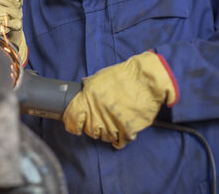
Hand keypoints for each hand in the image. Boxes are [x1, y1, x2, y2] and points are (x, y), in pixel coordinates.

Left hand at [62, 51, 178, 148]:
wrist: (146, 80)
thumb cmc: (123, 76)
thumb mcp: (99, 78)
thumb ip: (88, 89)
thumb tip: (81, 95)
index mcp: (88, 99)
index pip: (72, 118)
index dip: (72, 123)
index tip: (74, 126)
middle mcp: (98, 113)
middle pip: (88, 130)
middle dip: (92, 127)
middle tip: (99, 120)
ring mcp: (112, 123)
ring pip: (103, 137)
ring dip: (106, 132)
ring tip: (112, 123)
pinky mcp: (127, 130)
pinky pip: (119, 142)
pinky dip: (119, 139)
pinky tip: (121, 131)